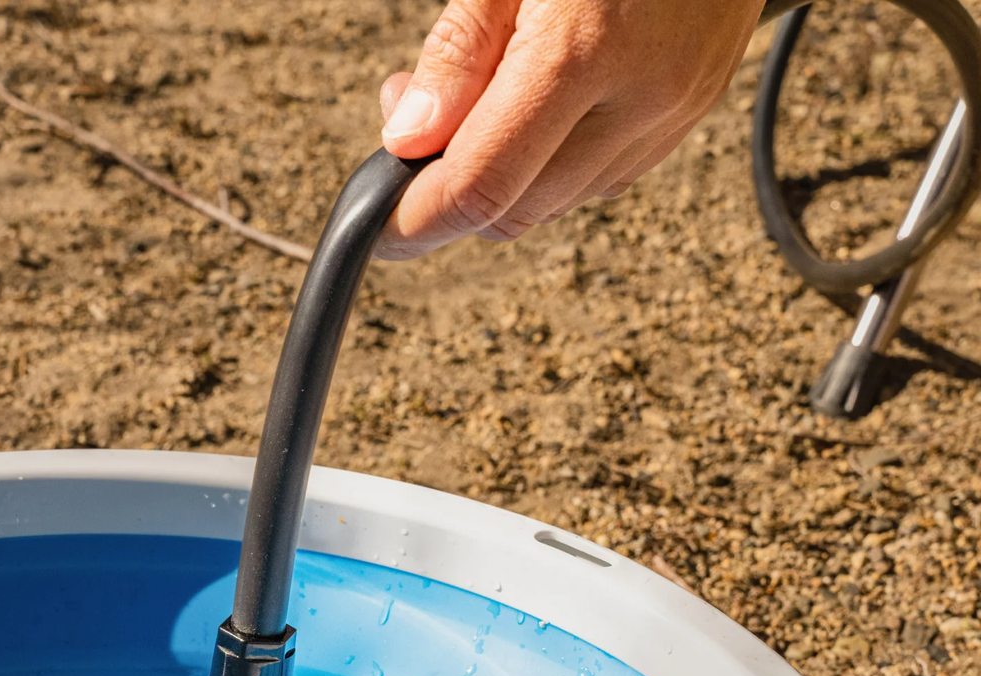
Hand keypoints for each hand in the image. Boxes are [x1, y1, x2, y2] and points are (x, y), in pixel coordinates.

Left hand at [375, 0, 763, 258]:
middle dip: (454, 195)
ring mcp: (673, 113)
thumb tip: (409, 139)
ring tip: (483, 100)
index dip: (419, 222)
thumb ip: (457, 52)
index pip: (482, 185)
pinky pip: (602, 178)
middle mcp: (638, 97)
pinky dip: (554, 166)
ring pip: (558, 204)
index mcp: (583, 49)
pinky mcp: (691, 113)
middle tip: (421, 129)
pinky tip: (541, 108)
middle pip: (517, 212)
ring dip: (506, 181)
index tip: (382, 229)